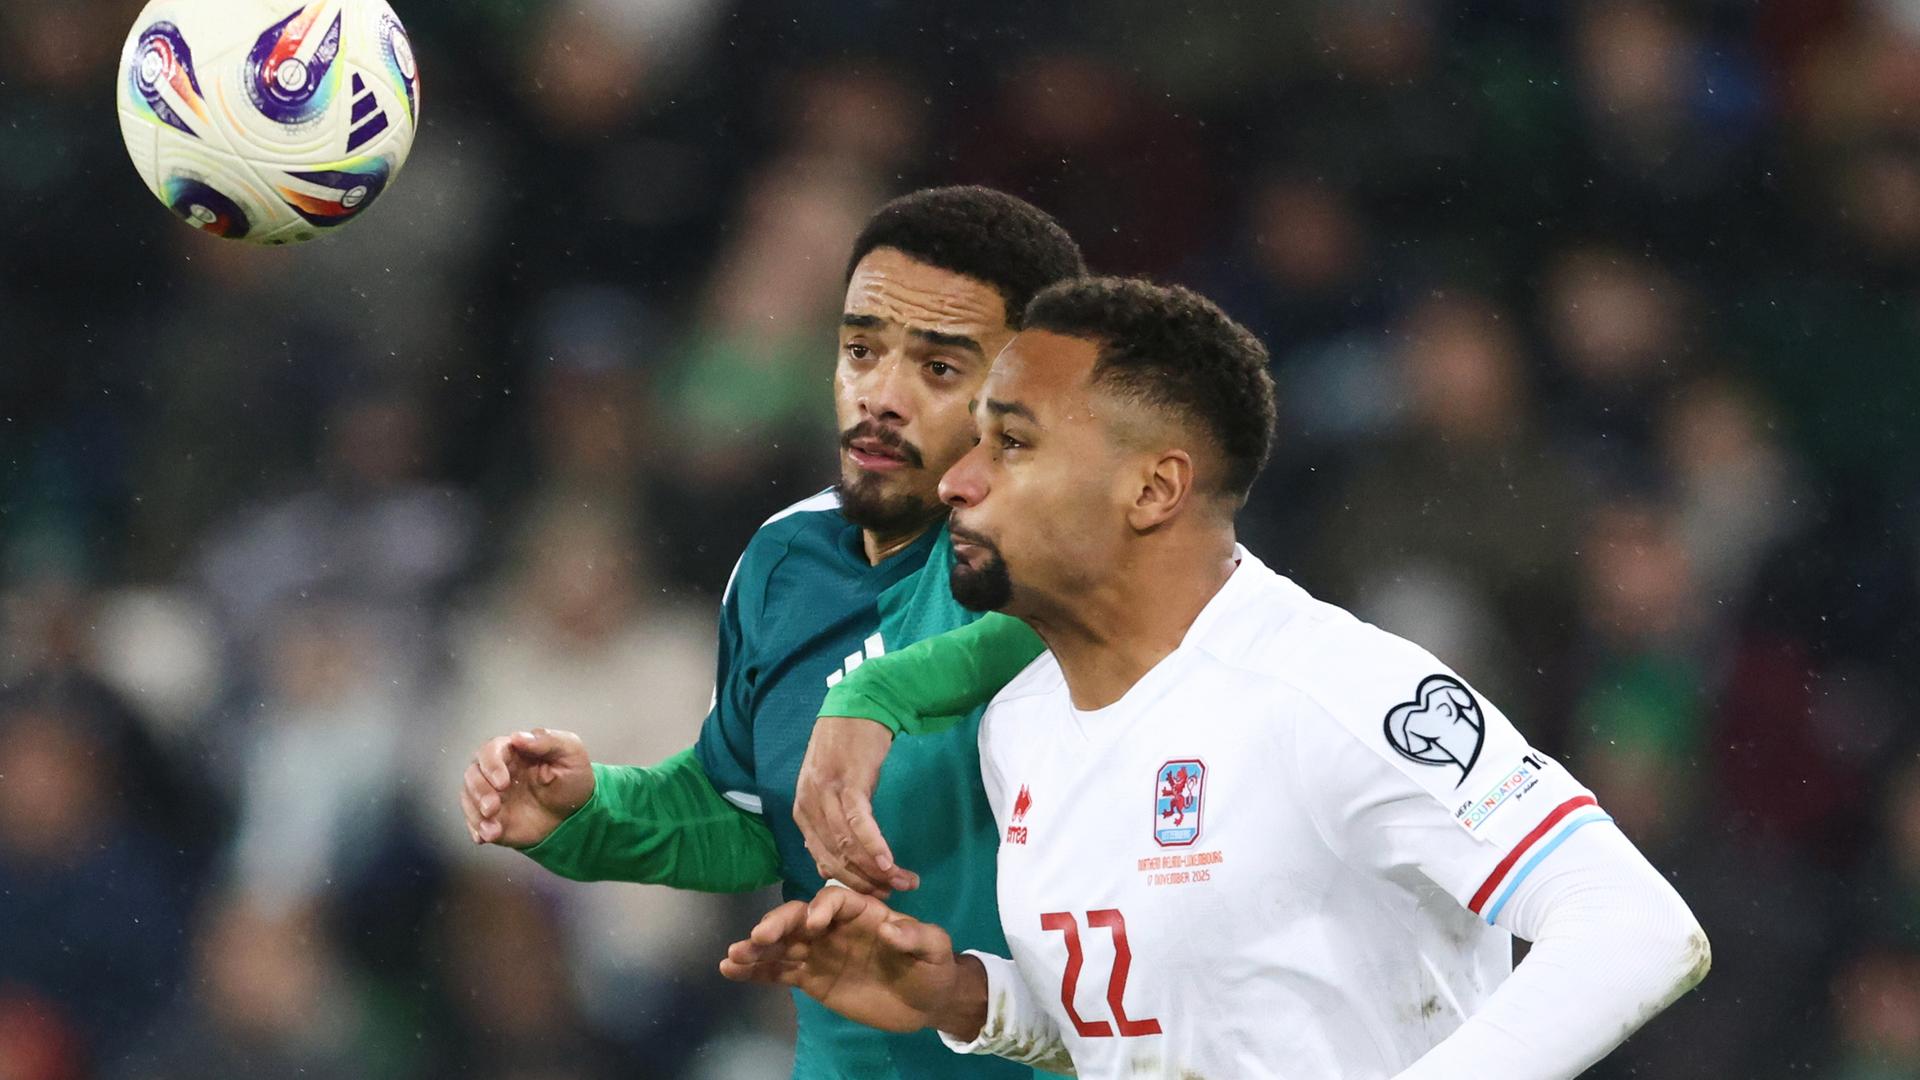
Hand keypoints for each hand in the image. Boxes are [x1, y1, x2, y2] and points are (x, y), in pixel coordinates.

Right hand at [460, 727, 593, 847]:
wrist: (578, 815)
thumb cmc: (573, 779)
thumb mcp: (570, 752)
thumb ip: (547, 741)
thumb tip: (517, 736)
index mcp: (514, 752)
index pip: (490, 750)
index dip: (491, 765)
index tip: (502, 782)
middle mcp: (497, 772)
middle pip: (473, 774)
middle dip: (479, 791)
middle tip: (493, 807)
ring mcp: (493, 795)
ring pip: (468, 797)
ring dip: (475, 812)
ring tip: (493, 828)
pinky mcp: (493, 817)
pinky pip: (474, 821)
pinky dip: (476, 829)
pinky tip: (486, 836)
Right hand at [719, 888, 986, 1038]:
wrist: (928, 1001)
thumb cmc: (933, 967)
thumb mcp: (934, 948)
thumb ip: (916, 936)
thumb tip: (890, 926)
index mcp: (863, 912)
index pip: (835, 900)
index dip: (821, 907)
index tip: (813, 925)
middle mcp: (835, 928)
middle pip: (799, 918)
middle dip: (778, 924)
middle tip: (758, 937)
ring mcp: (820, 953)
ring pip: (783, 945)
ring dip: (757, 949)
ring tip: (732, 955)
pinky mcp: (812, 979)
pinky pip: (780, 972)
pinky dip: (756, 972)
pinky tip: (732, 971)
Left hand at [795, 716, 917, 894]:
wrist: (858, 706)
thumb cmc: (848, 749)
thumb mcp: (832, 788)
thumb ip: (831, 822)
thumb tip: (836, 860)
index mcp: (802, 810)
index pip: (821, 859)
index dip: (848, 883)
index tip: (872, 896)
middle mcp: (809, 805)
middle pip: (835, 857)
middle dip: (865, 883)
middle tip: (891, 895)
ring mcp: (827, 794)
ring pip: (848, 845)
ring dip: (876, 870)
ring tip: (902, 882)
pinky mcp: (849, 782)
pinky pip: (860, 823)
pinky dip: (874, 846)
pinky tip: (889, 863)